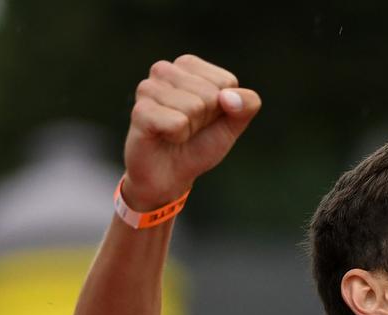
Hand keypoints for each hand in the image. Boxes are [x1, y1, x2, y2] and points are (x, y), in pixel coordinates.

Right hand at [122, 55, 260, 210]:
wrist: (169, 176)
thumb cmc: (198, 145)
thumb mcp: (232, 124)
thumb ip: (247, 105)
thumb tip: (229, 98)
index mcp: (189, 65)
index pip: (226, 82)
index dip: (222, 108)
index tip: (205, 119)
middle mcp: (165, 70)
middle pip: (211, 95)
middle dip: (206, 120)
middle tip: (188, 128)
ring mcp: (149, 88)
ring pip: (194, 107)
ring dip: (191, 129)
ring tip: (176, 133)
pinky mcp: (140, 111)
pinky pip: (178, 123)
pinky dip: (178, 137)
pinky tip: (164, 137)